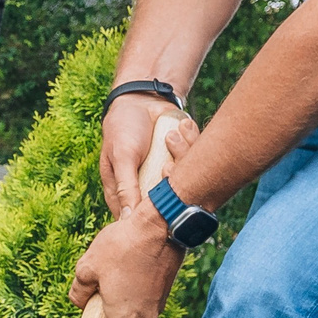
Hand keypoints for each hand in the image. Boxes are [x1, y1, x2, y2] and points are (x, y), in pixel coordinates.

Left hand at [71, 207, 183, 317]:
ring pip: (134, 312)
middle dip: (111, 315)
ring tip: (119, 270)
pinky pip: (144, 299)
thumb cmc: (122, 246)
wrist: (161, 225)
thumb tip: (79, 302)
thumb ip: (78, 291)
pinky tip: (131, 265)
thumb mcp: (87, 266)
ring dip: (124, 300)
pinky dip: (136, 290)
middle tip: (103, 288)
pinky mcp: (165, 293)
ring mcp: (158, 306)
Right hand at [99, 94, 197, 215]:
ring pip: (186, 183)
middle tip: (169, 164)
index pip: (139, 218)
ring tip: (171, 137)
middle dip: (174, 183)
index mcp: (126, 193)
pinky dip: (192, 145)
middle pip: (168, 203)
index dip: (154, 216)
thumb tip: (127, 219)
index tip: (166, 206)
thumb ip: (126, 187)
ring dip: (183, 157)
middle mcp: (149, 189)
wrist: (143, 98)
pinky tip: (182, 129)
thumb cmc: (125, 128)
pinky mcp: (182, 164)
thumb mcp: (122, 157)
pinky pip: (195, 164)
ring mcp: (167, 177)